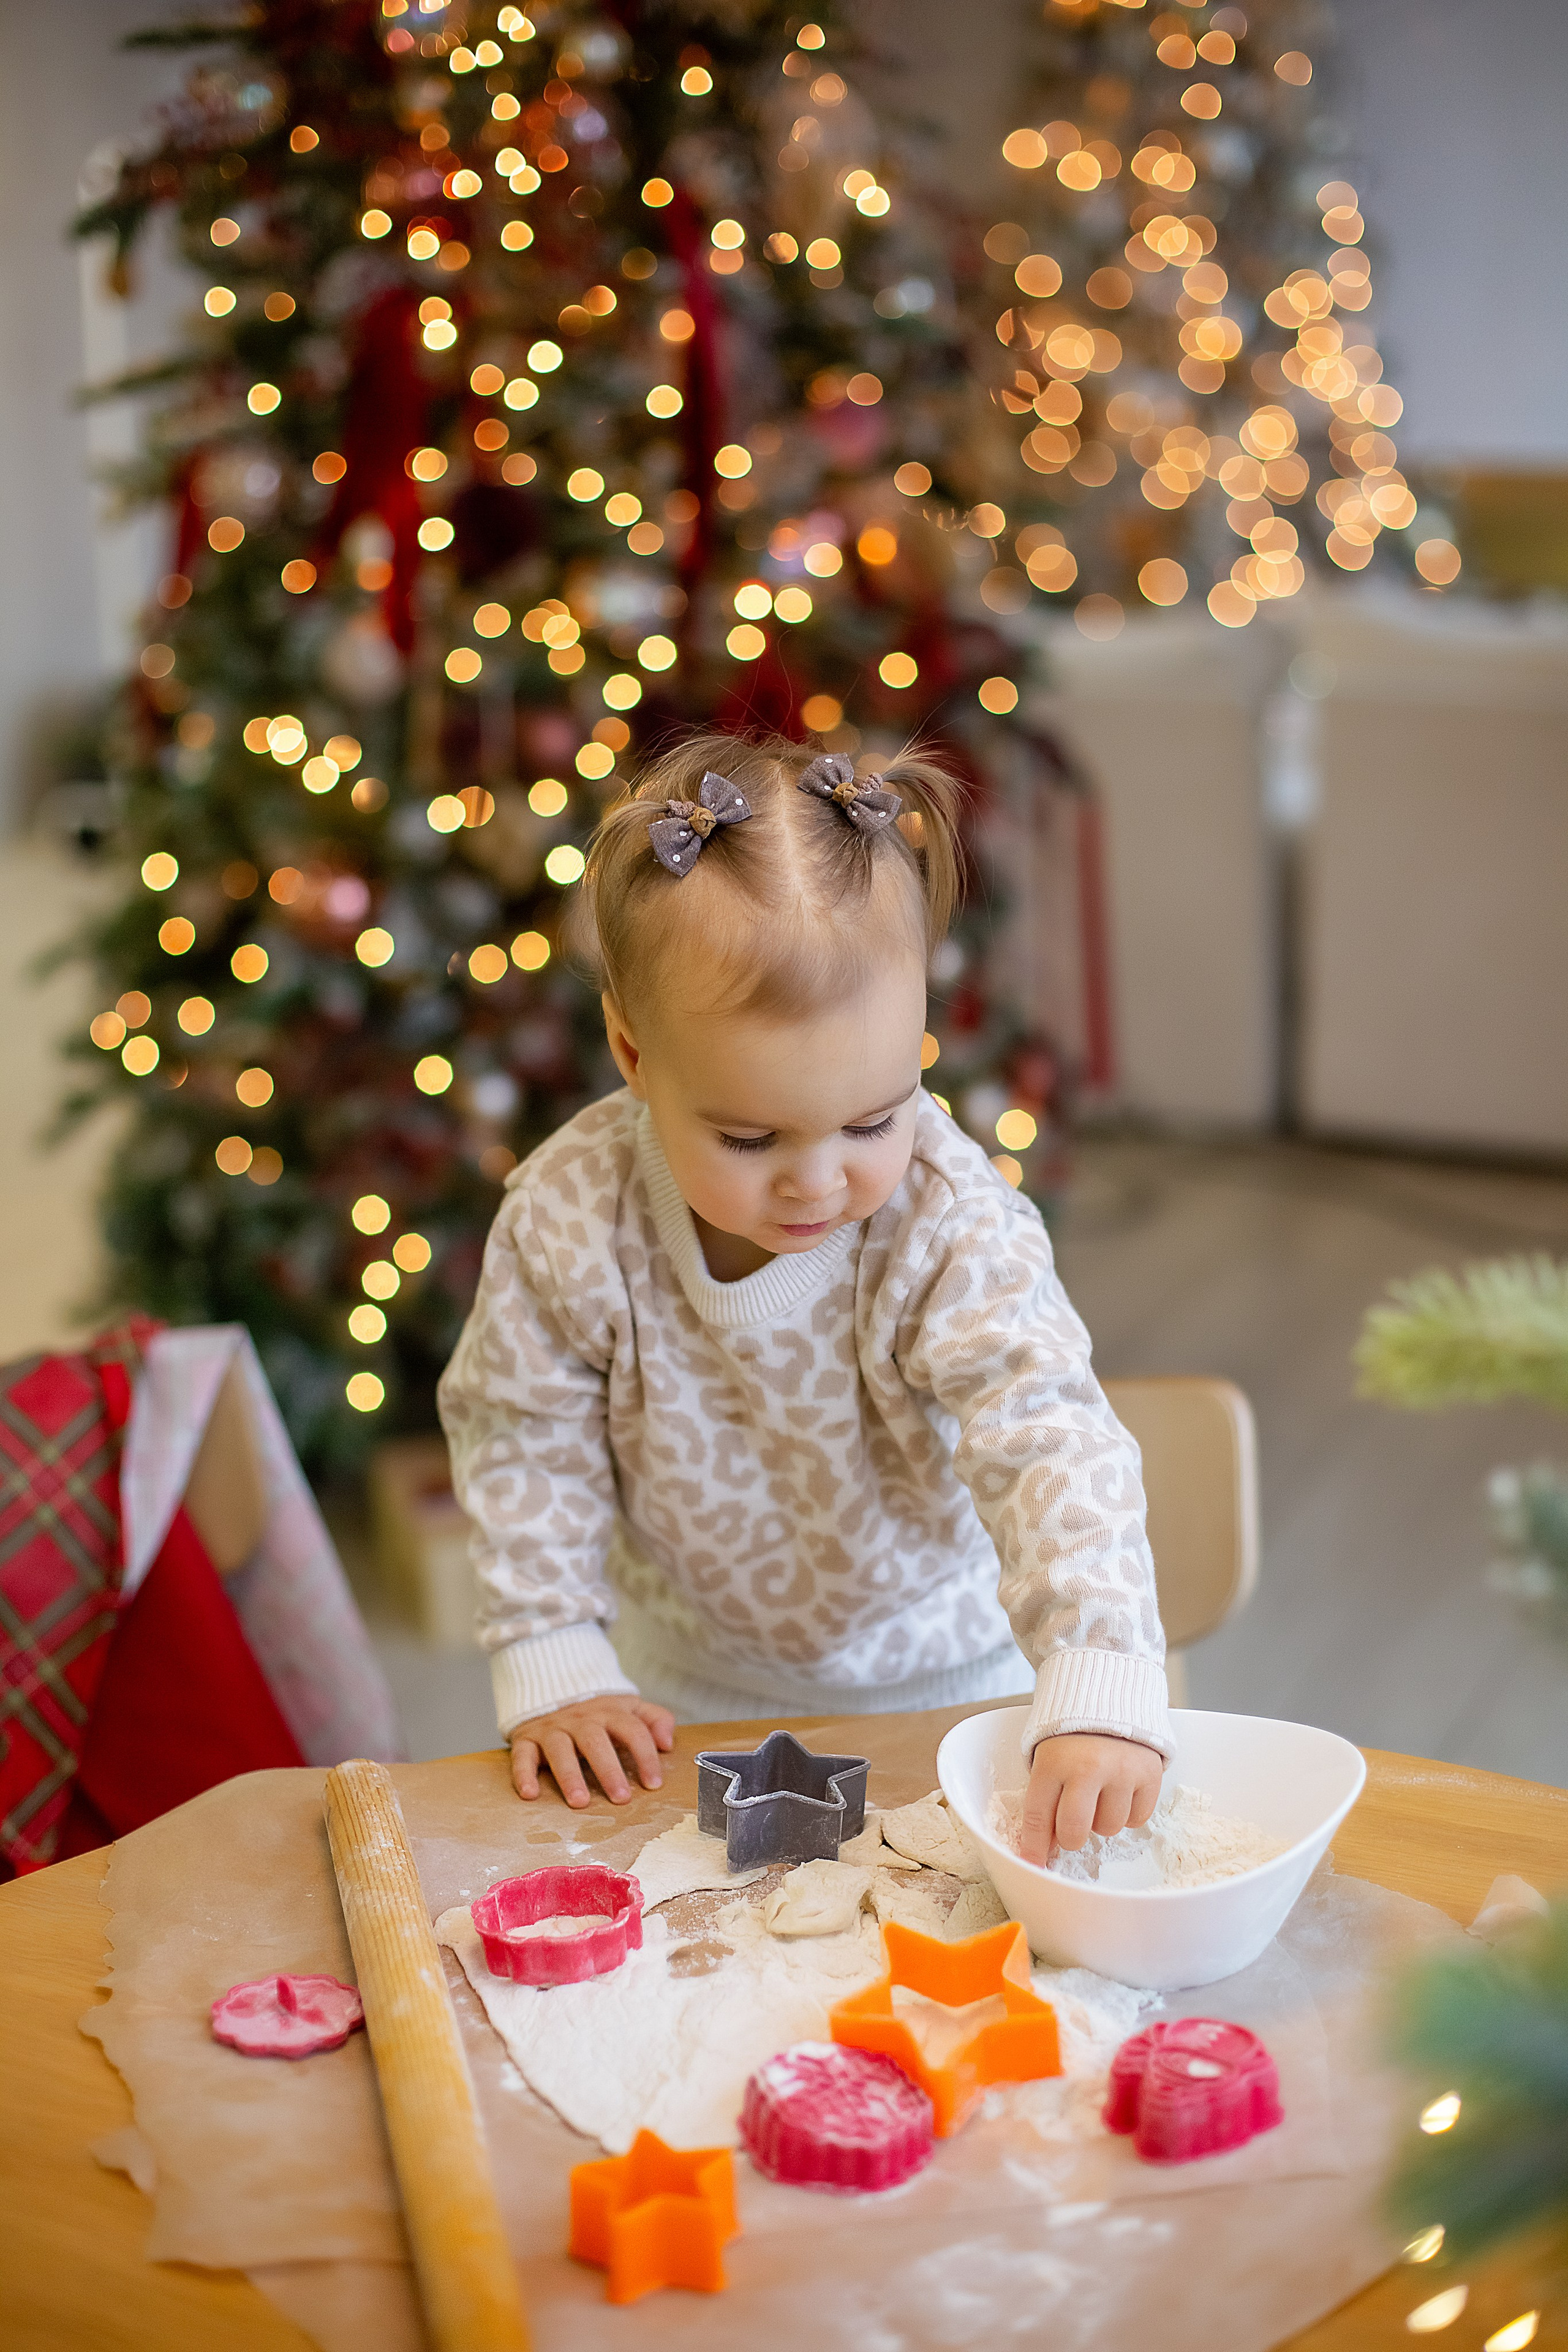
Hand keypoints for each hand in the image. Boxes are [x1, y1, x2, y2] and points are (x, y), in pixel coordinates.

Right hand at [509, 1696, 675, 1809]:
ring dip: (569, 1775)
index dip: (645, 1756)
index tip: (653, 1783)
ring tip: (580, 1801)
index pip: (632, 1731)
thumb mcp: (629, 1707)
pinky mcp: (527, 1738)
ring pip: (559, 1749)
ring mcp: (552, 1728)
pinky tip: (530, 1794)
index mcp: (609, 1712)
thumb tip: (668, 1743)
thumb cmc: (597, 1710)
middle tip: (620, 1797)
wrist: (551, 1685)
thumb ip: (655, 1720)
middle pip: (595, 1741)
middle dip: (608, 1769)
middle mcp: (580, 1720)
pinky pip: (522, 1755)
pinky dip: (523, 1774)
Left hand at [1019, 1732, 1163, 1866]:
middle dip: (1070, 1836)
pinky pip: (1137, 1819)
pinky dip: (1128, 1812)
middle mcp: (1087, 1767)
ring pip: (1108, 1829)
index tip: (1032, 1866)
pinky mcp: (1149, 1774)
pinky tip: (1120, 1789)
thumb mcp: (1048, 1760)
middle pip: (1075, 1832)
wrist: (1111, 1697)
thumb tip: (1044, 1851)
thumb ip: (1045, 1800)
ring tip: (1100, 1792)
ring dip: (1101, 1819)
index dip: (1033, 1847)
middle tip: (1073, 1823)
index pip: (1038, 1816)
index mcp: (1052, 1762)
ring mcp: (1121, 1771)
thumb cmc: (1072, 1737)